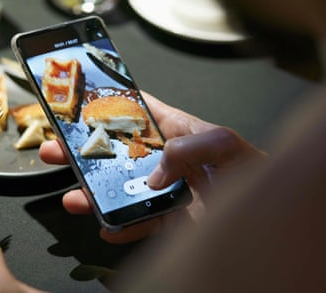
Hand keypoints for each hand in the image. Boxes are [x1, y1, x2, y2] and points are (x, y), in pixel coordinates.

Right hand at [39, 92, 264, 242]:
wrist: (269, 221)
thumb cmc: (252, 172)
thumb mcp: (226, 145)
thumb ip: (191, 145)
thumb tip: (156, 170)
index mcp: (176, 131)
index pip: (138, 110)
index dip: (111, 102)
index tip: (81, 99)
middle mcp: (164, 159)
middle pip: (116, 151)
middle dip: (84, 149)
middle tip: (56, 146)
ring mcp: (163, 190)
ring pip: (120, 189)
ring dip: (93, 192)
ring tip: (72, 196)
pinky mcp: (168, 219)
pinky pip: (138, 223)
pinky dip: (121, 227)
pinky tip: (107, 227)